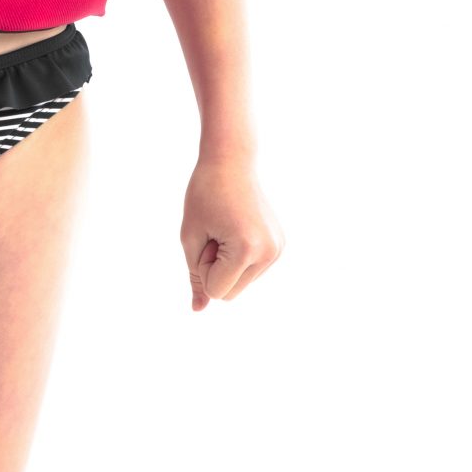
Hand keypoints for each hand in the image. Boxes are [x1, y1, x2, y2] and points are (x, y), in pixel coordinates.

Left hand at [181, 154, 282, 309]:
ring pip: (240, 285)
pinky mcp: (279, 245)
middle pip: (230, 294)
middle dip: (215, 269)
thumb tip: (198, 309)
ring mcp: (278, 249)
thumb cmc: (204, 196)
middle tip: (216, 233)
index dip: (202, 266)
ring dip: (226, 264)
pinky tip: (238, 229)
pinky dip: (238, 258)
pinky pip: (250, 271)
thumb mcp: (191, 237)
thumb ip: (195, 277)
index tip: (208, 236)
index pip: (216, 291)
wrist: (231, 162)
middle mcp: (269, 252)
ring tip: (226, 229)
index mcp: (247, 250)